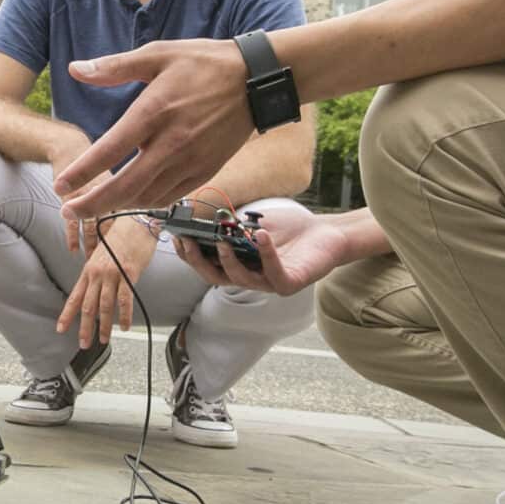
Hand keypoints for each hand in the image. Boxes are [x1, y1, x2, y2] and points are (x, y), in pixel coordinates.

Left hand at [54, 39, 255, 222]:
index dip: (82, 172)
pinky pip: (170, 197)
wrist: (256, 80)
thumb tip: (75, 69)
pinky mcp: (206, 171)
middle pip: (126, 186)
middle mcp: (172, 142)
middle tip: (69, 212)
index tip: (60, 185)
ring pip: (147, 197)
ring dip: (118, 206)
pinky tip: (132, 199)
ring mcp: (191, 161)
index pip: (111, 150)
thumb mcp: (158, 54)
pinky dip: (147, 203)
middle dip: (93, 204)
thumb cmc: (203, 63)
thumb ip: (114, 67)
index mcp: (155, 111)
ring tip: (94, 207)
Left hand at [55, 215, 159, 350]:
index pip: (75, 297)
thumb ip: (97, 274)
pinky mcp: (129, 274)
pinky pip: (125, 299)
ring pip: (105, 306)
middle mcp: (97, 273)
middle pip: (88, 306)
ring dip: (104, 325)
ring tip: (103, 340)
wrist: (136, 223)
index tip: (61, 329)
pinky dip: (125, 315)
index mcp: (89, 270)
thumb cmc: (121, 238)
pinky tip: (125, 326)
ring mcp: (112, 274)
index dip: (67, 314)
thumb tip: (95, 291)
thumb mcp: (102, 255)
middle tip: (84, 344)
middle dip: (84, 327)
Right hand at [170, 200, 345, 296]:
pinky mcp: (289, 283)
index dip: (190, 253)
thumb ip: (235, 225)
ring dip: (227, 259)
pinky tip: (260, 235)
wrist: (328, 233)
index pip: (208, 264)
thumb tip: (210, 220)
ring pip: (240, 279)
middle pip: (216, 276)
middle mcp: (250, 277)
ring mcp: (269, 283)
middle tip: (188, 241)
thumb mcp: (257, 222)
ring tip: (221, 238)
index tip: (176, 236)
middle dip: (199, 260)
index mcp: (239, 264)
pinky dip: (265, 253)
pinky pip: (273, 272)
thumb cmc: (292, 229)